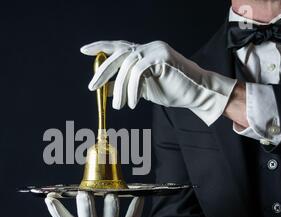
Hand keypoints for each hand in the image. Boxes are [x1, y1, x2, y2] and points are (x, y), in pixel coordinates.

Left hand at [81, 40, 237, 125]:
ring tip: (119, 106)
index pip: (118, 46)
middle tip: (92, 87)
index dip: (100, 47)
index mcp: (142, 52)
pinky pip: (139, 71)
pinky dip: (132, 89)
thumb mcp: (142, 89)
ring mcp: (155, 49)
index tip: (84, 51)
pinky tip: (133, 103)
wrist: (196, 94)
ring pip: (127, 66)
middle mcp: (147, 47)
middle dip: (103, 71)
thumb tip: (106, 90)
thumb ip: (126, 85)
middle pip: (118, 54)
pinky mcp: (162, 57)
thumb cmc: (172, 91)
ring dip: (120, 88)